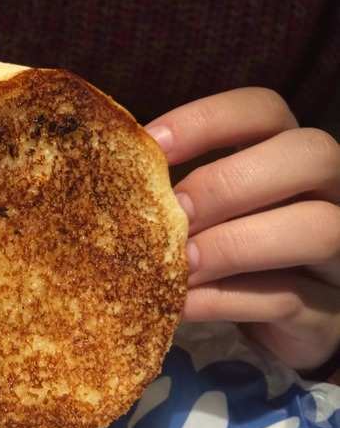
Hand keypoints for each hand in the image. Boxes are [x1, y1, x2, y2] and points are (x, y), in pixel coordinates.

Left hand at [145, 88, 339, 370]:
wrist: (275, 318)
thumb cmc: (228, 245)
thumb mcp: (207, 208)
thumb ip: (175, 190)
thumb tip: (111, 179)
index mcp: (285, 151)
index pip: (263, 109)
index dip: (206, 120)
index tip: (150, 144)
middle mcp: (328, 190)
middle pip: (311, 155)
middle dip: (230, 182)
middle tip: (175, 212)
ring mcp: (337, 251)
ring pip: (315, 228)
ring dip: (233, 245)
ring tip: (179, 264)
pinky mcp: (327, 313)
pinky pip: (287, 300)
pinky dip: (225, 300)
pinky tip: (181, 304)